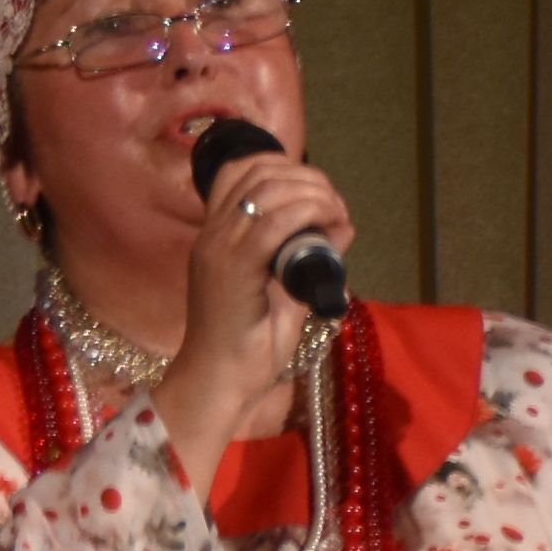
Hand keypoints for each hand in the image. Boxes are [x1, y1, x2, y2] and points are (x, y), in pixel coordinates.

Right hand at [153, 149, 351, 478]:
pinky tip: (331, 226)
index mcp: (215, 236)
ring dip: (314, 192)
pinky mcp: (233, 269)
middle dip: (309, 178)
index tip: (319, 195)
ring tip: (336, 214)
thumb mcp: (281, 291)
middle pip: (259, 171)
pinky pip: (274, 223)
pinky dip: (310, 214)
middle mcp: (212, 234)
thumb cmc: (247, 346)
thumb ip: (303, 257)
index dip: (286, 167)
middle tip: (335, 206)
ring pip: (269, 190)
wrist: (219, 383)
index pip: (241, 170)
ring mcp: (219, 249)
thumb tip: (339, 228)